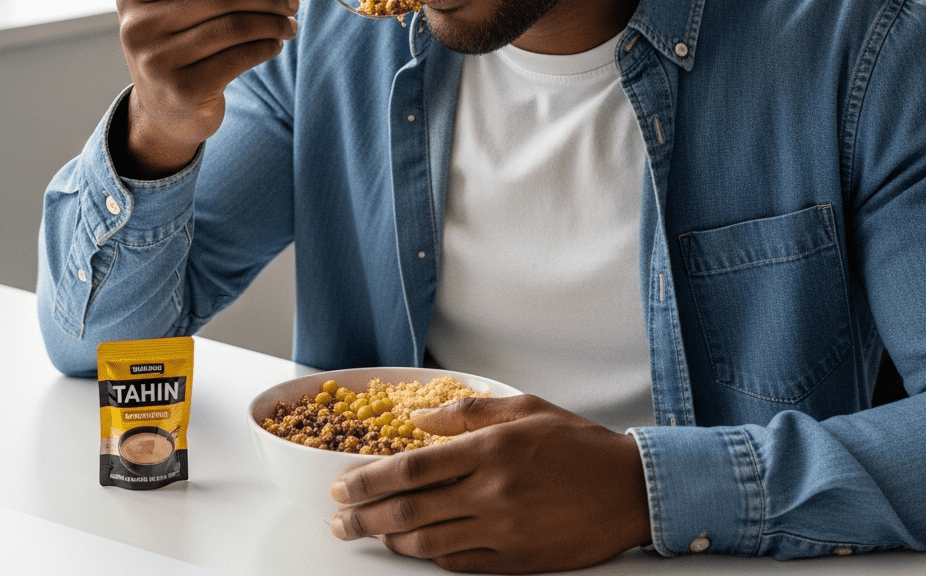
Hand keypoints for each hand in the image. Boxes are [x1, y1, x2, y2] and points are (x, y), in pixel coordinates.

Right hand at [113, 0, 299, 177]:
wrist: (164, 113)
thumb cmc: (177, 47)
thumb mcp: (175, 10)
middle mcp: (138, 29)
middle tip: (290, 1)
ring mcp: (158, 62)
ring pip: (233, 28)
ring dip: (272, 23)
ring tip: (289, 24)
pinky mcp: (184, 90)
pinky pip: (238, 58)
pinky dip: (265, 47)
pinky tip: (274, 44)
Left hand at [330, 394, 650, 573]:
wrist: (628, 489)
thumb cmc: (576, 443)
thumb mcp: (523, 407)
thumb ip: (467, 413)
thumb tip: (420, 418)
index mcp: (489, 450)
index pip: (413, 468)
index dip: (370, 479)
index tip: (344, 484)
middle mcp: (490, 493)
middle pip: (410, 509)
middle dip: (365, 516)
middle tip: (340, 519)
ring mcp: (502, 532)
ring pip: (428, 542)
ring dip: (390, 540)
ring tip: (368, 534)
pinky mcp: (515, 561)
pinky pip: (459, 564)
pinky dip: (430, 557)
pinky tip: (415, 548)